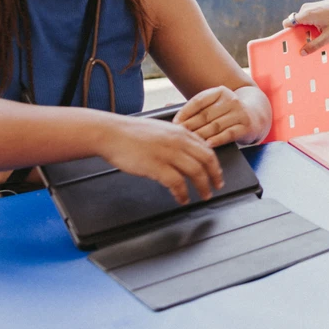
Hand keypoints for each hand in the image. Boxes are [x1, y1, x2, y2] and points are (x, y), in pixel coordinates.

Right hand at [100, 116, 223, 204]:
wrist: (111, 133)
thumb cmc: (132, 132)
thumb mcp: (161, 130)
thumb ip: (176, 139)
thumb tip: (188, 151)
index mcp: (181, 132)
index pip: (207, 148)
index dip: (215, 163)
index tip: (217, 173)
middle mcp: (178, 141)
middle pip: (206, 160)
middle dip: (215, 176)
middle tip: (217, 187)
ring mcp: (168, 153)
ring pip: (196, 172)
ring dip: (202, 186)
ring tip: (203, 195)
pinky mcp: (156, 166)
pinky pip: (177, 183)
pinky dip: (182, 193)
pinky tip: (182, 199)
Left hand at [174, 86, 252, 147]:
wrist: (256, 115)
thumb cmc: (227, 112)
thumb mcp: (213, 105)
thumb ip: (194, 107)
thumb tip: (166, 105)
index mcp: (220, 91)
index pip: (198, 101)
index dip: (185, 112)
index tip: (174, 123)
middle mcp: (231, 99)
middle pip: (205, 115)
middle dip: (190, 127)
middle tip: (178, 137)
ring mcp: (240, 113)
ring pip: (215, 126)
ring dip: (200, 135)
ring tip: (189, 143)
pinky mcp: (246, 126)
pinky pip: (229, 134)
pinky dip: (217, 140)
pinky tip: (207, 145)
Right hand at [283, 0, 328, 54]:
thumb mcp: (328, 36)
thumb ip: (314, 45)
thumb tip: (301, 53)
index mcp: (307, 14)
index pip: (287, 23)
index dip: (288, 32)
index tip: (293, 41)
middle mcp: (306, 8)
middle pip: (294, 22)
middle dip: (299, 32)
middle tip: (308, 41)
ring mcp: (311, 5)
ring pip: (302, 20)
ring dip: (306, 28)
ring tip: (318, 35)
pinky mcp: (316, 5)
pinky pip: (308, 16)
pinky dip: (311, 23)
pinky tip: (322, 29)